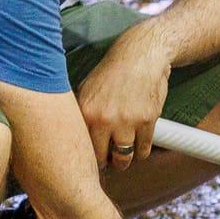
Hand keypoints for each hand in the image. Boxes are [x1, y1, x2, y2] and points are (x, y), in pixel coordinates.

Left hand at [75, 25, 170, 170]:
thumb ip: (82, 113)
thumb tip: (72, 134)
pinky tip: (139, 146)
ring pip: (124, 157)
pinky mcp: (147, 121)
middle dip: (106, 163)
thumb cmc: (114, 71)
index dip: (87, 158)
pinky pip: (144, 148)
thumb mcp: (88, 88)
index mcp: (86, 111)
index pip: (82, 147)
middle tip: (109, 161)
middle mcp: (104, 119)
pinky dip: (142, 151)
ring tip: (123, 157)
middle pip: (102, 158)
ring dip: (124, 160)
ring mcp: (127, 121)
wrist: (142, 56)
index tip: (91, 161)